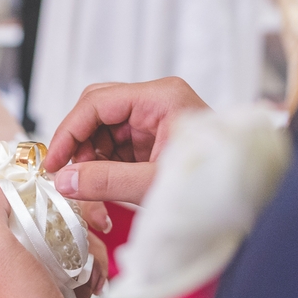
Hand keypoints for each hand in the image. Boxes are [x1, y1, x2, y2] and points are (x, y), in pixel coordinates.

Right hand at [44, 78, 208, 204]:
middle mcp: (156, 101)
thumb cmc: (212, 186)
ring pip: (103, 130)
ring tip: (91, 188)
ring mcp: (154, 119)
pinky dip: (104, 167)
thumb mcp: (153, 184)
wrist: (245, 199)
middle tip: (67, 175)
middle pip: (97, 110)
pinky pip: (115, 146)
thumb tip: (64, 181)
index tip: (52, 162)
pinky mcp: (152, 138)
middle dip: (78, 144)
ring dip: (90, 159)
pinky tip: (104, 187)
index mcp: (161, 98)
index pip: (97, 103)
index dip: (68, 132)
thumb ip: (106, 181)